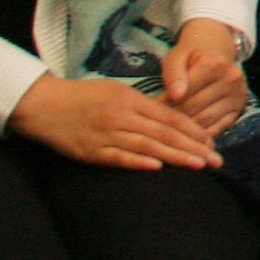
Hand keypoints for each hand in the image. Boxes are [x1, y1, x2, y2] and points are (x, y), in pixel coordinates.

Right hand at [10, 73, 219, 169]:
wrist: (44, 105)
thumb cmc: (83, 96)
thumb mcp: (115, 91)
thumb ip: (141, 104)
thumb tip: (169, 116)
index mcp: (130, 99)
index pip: (169, 116)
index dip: (192, 129)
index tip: (211, 141)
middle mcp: (122, 116)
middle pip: (164, 133)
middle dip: (193, 147)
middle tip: (215, 159)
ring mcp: (107, 134)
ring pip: (147, 147)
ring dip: (174, 157)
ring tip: (197, 165)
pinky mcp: (91, 151)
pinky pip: (119, 158)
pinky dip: (139, 163)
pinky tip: (157, 168)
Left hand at [158, 17, 247, 134]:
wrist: (217, 49)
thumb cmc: (192, 54)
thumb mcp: (177, 55)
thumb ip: (173, 73)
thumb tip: (175, 95)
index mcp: (214, 64)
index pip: (185, 93)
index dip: (163, 104)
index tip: (149, 111)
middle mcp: (231, 80)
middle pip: (194, 108)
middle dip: (172, 118)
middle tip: (156, 124)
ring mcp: (238, 96)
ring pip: (205, 121)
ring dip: (184, 129)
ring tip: (168, 130)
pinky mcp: (239, 109)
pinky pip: (217, 129)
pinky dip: (200, 134)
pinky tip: (186, 134)